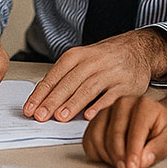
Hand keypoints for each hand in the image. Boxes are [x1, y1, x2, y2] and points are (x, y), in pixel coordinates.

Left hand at [23, 28, 166, 121]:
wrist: (137, 50)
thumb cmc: (103, 58)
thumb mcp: (82, 60)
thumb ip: (65, 77)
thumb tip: (42, 98)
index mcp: (76, 55)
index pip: (54, 76)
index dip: (41, 93)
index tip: (30, 108)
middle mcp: (91, 62)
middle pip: (68, 83)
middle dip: (52, 101)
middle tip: (40, 116)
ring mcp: (109, 73)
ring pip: (87, 89)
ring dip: (72, 104)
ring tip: (60, 118)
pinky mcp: (125, 85)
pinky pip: (110, 97)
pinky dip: (99, 106)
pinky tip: (89, 116)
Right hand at [83, 95, 166, 167]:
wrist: (159, 116)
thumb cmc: (164, 127)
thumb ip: (157, 150)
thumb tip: (141, 161)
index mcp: (143, 105)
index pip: (134, 132)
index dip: (132, 153)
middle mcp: (123, 103)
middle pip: (113, 134)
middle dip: (118, 157)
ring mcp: (108, 108)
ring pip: (97, 135)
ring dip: (106, 155)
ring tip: (119, 165)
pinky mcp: (99, 117)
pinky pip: (89, 136)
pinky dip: (95, 151)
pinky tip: (107, 158)